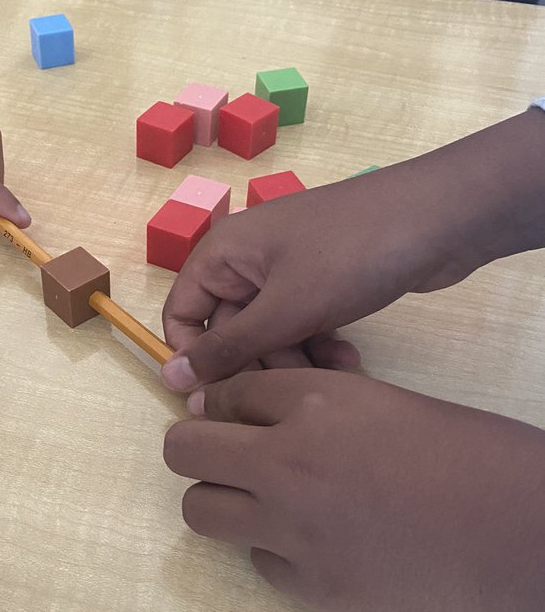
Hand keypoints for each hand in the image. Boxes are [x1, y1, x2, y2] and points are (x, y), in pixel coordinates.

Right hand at [161, 112, 544, 390]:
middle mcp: (248, 261)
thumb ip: (227, 348)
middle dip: (260, 362)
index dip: (194, 357)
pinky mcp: (322, 282)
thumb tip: (170, 378)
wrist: (440, 217)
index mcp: (224, 253)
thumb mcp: (285, 309)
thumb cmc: (352, 254)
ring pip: (270, 334)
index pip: (181, 314)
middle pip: (229, 330)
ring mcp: (288, 270)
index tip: (222, 394)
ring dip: (296, 360)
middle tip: (296, 384)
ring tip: (336, 373)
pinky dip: (320, 345)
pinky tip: (350, 359)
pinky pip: (303, 325)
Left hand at [164, 369, 544, 611]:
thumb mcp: (389, 406)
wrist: (520, 539)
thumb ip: (319, 410)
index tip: (232, 419)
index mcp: (316, 401)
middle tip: (225, 461)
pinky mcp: (306, 586)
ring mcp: (290, 528)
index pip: (224, 393)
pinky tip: (322, 547)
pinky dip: (277, 553)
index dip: (224, 406)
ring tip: (261, 507)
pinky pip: (257, 562)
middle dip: (197, 450)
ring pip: (199, 510)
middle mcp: (287, 460)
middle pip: (184, 450)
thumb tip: (260, 424)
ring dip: (221, 503)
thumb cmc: (474, 459)